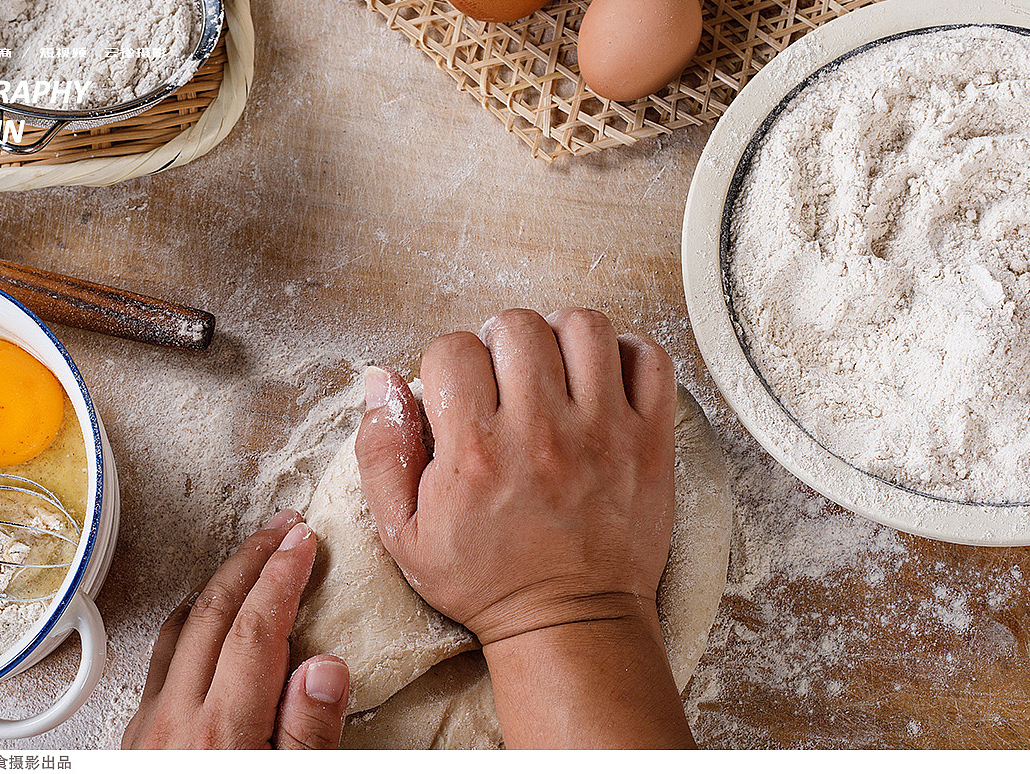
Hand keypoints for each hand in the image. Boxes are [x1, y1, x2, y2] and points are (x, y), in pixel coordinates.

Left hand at [122, 510, 350, 748]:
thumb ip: (310, 734)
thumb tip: (326, 668)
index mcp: (224, 734)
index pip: (255, 631)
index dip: (281, 576)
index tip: (302, 543)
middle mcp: (176, 722)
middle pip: (212, 614)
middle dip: (251, 560)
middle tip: (282, 529)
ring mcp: (150, 728)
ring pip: (178, 630)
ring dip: (217, 584)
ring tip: (249, 559)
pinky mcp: (137, 739)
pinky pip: (159, 660)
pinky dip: (188, 622)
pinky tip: (205, 618)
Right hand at [354, 307, 692, 747]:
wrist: (569, 625)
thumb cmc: (484, 581)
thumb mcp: (404, 533)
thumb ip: (382, 452)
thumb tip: (379, 378)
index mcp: (475, 451)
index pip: (452, 348)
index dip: (447, 364)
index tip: (458, 394)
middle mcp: (541, 432)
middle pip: (516, 324)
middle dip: (500, 342)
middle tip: (503, 378)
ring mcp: (603, 433)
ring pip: (583, 325)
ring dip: (560, 337)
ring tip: (552, 370)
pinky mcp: (649, 441)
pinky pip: (649, 358)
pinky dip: (626, 354)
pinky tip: (601, 380)